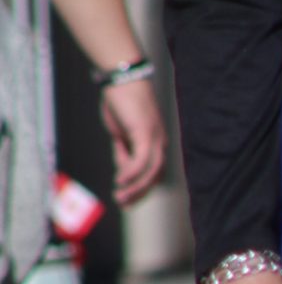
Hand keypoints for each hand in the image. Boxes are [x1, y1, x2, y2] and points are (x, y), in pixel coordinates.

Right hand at [98, 78, 167, 204]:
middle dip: (139, 192)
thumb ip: (124, 150)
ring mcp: (155, 137)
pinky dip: (131, 172)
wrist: (122, 79)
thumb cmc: (121, 102)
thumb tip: (123, 169)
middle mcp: (160, 142)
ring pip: (150, 171)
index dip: (142, 188)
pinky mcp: (146, 133)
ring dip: (135, 186)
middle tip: (124, 204)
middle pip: (155, 175)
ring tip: (120, 196)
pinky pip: (141, 159)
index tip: (128, 200)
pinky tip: (120, 180)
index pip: (154, 171)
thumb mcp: (121, 132)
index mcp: (155, 142)